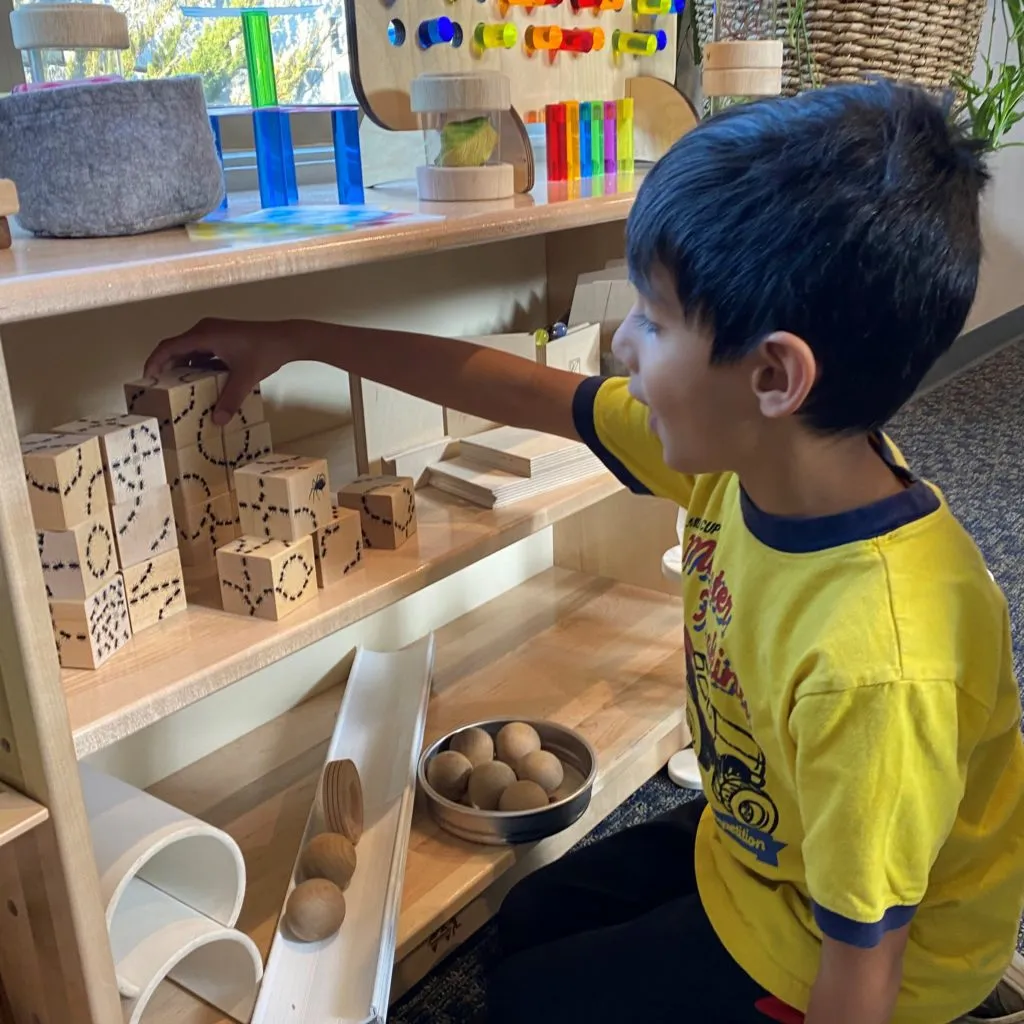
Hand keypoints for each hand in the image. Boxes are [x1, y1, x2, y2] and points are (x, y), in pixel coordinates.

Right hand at [143, 318, 291, 425]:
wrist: (287, 338)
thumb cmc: (265, 352)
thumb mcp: (245, 378)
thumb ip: (230, 400)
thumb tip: (217, 421)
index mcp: (204, 335)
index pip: (168, 347)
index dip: (153, 362)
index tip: (146, 379)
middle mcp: (204, 330)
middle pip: (175, 348)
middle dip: (165, 368)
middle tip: (157, 389)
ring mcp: (214, 332)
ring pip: (189, 350)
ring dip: (181, 367)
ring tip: (175, 389)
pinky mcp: (222, 337)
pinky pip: (201, 351)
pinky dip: (196, 365)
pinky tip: (199, 383)